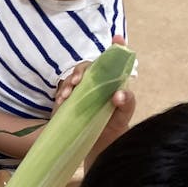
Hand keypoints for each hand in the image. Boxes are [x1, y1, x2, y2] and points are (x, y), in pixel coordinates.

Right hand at [55, 35, 135, 151]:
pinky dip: (61, 93)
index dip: (117, 48)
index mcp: (113, 84)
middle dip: (82, 70)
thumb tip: (117, 94)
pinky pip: (63, 91)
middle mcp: (97, 84)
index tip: (117, 38)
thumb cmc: (114, 129)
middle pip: (89, 67)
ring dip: (69, 81)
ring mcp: (81, 92)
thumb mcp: (124, 117)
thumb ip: (127, 103)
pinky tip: (61, 100)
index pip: (115, 63)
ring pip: (73, 77)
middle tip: (77, 81)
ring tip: (67, 94)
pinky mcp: (69, 102)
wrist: (97, 148)